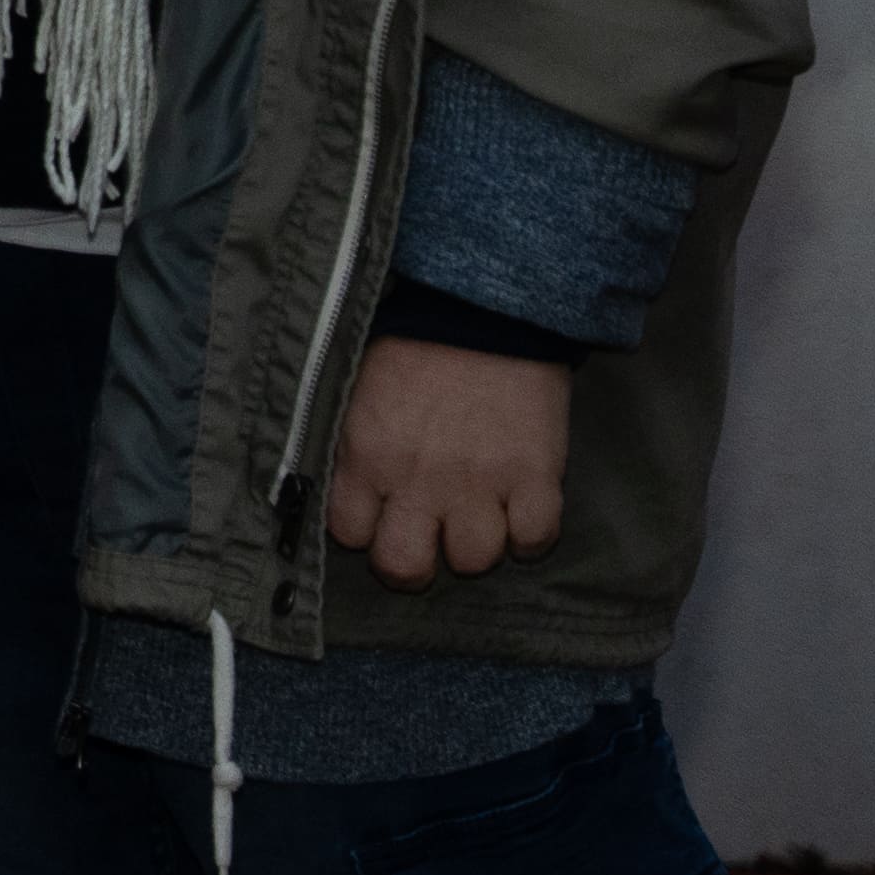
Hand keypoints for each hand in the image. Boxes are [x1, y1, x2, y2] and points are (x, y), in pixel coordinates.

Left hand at [322, 336, 572, 587]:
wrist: (484, 306)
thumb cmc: (413, 343)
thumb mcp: (356, 390)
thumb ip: (349, 443)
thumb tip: (339, 485)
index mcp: (366, 454)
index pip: (349, 533)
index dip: (366, 529)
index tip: (380, 514)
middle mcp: (417, 478)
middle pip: (405, 567)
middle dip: (413, 563)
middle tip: (427, 538)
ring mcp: (479, 481)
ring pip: (474, 560)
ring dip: (476, 544)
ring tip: (477, 515)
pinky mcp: (534, 475)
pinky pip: (535, 539)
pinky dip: (530, 535)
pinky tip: (520, 512)